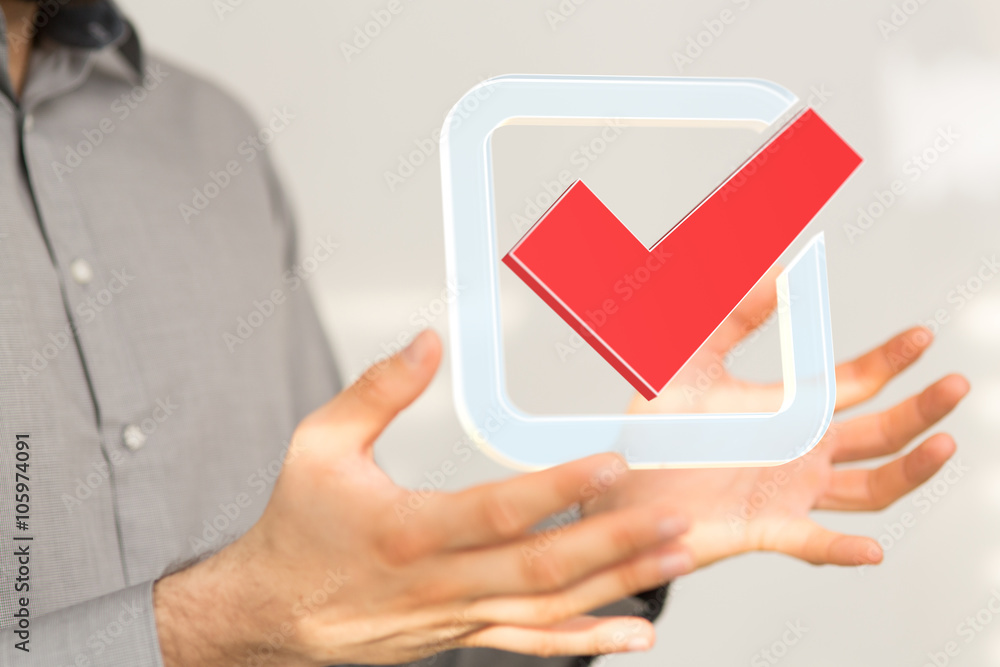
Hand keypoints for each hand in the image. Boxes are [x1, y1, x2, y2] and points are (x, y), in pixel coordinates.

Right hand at [154, 330, 692, 665]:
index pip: (495, 512)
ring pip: (548, 609)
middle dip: (612, 544)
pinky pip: (532, 642)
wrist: (274, 611)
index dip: (557, 489)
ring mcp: (456, 615)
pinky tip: (634, 632)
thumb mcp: (318, 444)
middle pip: (539, 568)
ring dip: (617, 586)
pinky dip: (587, 639)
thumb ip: (377, 391)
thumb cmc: (298, 523)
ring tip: (675, 558)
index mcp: (405, 530)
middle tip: (672, 518)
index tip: (611, 464)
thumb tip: (427, 341)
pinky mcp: (464, 632)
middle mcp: (439, 581)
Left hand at [600, 267, 969, 567]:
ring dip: (908, 472)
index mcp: (792, 412)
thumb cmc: (658, 427)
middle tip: (956, 384)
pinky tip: (870, 549)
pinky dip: (842, 549)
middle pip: (880, 434)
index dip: (892, 362)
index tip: (923, 336)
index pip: (856, 384)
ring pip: (868, 490)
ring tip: (942, 445)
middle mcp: (803, 454)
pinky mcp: (765, 529)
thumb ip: (730, 313)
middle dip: (921, 410)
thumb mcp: (691, 358)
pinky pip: (813, 544)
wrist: (623, 484)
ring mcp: (791, 495)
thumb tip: (774, 267)